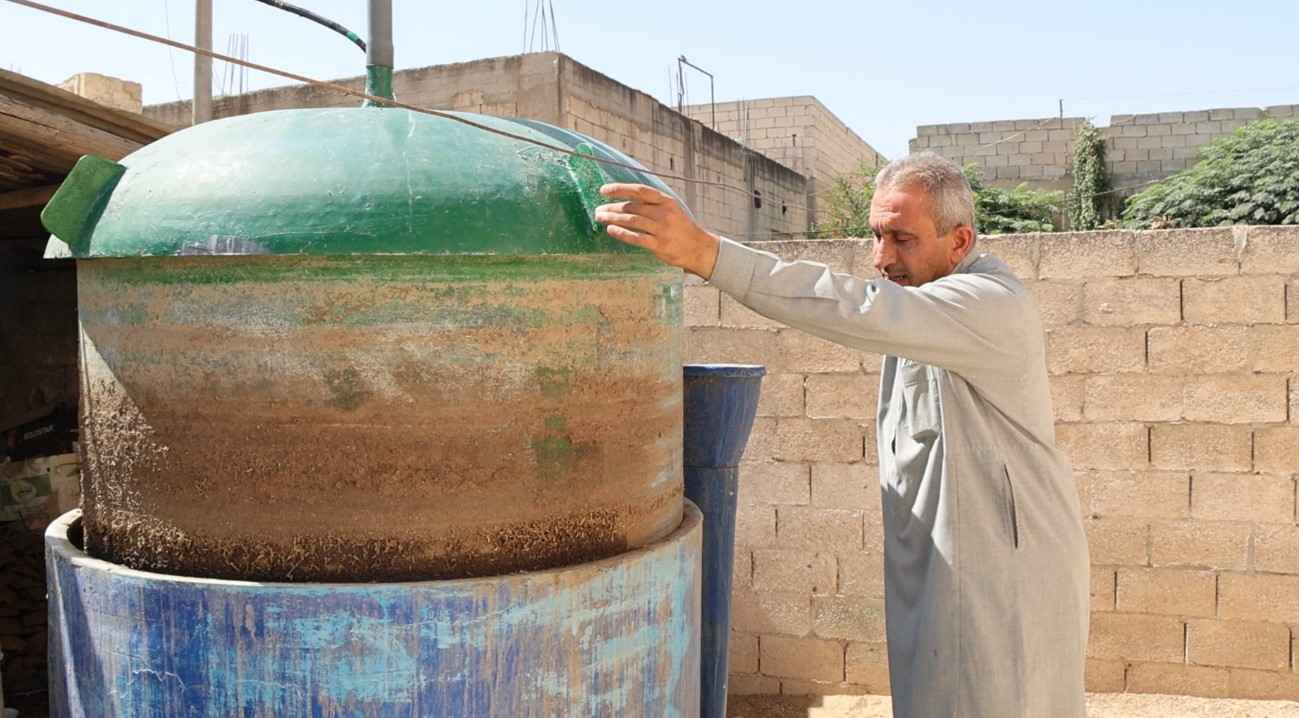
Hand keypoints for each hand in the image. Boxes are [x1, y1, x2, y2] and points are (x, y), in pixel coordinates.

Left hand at [595, 183, 719, 279]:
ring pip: (632, 220)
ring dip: (613, 219)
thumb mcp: (671, 210)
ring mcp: (662, 229)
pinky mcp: (660, 245)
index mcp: (666, 201)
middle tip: (598, 210)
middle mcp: (664, 213)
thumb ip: (652, 204)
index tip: (604, 190)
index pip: (639, 190)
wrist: (699, 248)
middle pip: (632, 206)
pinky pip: (637, 238)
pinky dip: (622, 233)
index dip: (620, 188)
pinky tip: (611, 230)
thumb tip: (625, 201)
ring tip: (600, 218)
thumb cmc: (681, 228)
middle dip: (612, 207)